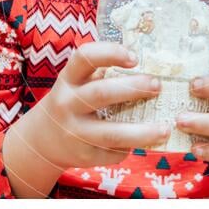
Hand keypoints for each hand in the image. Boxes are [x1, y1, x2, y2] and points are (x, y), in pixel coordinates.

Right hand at [32, 41, 169, 169]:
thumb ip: (103, 72)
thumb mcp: (78, 82)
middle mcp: (68, 104)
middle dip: (133, 89)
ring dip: (142, 132)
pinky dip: (130, 148)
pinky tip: (143, 143)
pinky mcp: (83, 156)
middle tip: (158, 86)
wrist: (43, 140)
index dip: (110, 53)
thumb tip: (150, 63)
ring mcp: (74, 132)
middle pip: (102, 93)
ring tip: (165, 129)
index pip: (85, 58)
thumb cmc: (74, 101)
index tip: (135, 57)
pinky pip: (113, 153)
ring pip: (111, 134)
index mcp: (69, 79)